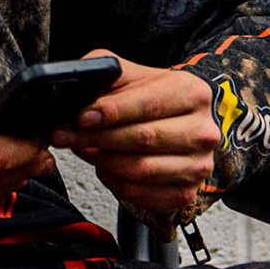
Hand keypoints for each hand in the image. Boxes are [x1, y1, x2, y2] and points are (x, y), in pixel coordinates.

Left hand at [50, 49, 218, 215]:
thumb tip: (79, 92)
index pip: (148, 104)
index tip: (81, 117)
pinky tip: (103, 168)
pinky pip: (143, 194)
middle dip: (97, 138)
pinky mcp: (187, 192)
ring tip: (82, 148)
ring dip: (103, 161)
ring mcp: (199, 165)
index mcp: (191, 92)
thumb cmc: (150, 96)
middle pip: (144, 138)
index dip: (111, 112)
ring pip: (142, 169)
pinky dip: (116, 183)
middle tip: (66, 136)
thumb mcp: (130, 74)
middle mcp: (203, 130)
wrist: (178, 120)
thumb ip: (106, 74)